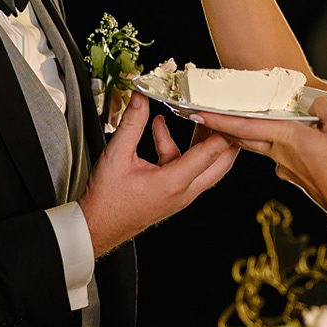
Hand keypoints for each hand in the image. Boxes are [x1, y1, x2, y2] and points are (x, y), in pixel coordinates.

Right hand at [78, 93, 238, 256]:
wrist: (98, 227)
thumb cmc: (107, 201)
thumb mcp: (116, 155)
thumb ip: (132, 123)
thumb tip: (141, 98)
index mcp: (174, 182)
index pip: (210, 153)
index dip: (221, 129)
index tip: (226, 111)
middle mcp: (184, 191)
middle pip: (221, 163)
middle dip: (227, 138)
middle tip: (228, 116)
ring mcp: (181, 195)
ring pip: (205, 166)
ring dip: (201, 141)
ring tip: (195, 116)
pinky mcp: (174, 194)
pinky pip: (186, 168)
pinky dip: (178, 149)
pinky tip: (160, 131)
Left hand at [196, 95, 326, 217]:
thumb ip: (323, 106)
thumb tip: (313, 101)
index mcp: (284, 137)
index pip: (243, 126)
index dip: (219, 118)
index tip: (197, 112)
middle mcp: (278, 153)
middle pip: (243, 137)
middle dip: (224, 126)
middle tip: (207, 114)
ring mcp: (284, 166)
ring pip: (260, 145)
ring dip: (247, 133)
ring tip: (242, 120)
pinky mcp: (294, 175)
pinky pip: (278, 154)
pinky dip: (274, 143)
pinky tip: (290, 138)